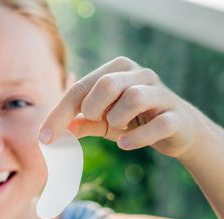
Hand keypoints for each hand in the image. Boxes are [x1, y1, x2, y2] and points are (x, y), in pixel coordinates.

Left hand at [39, 57, 208, 158]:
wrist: (178, 131)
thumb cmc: (134, 120)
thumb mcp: (102, 121)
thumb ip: (80, 122)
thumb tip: (51, 133)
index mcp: (117, 70)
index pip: (80, 88)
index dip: (59, 114)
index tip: (45, 139)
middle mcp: (140, 74)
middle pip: (106, 84)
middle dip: (92, 108)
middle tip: (95, 120)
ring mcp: (161, 93)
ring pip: (133, 98)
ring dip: (118, 119)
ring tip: (119, 128)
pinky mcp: (176, 116)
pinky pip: (158, 124)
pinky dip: (138, 137)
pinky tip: (124, 144)